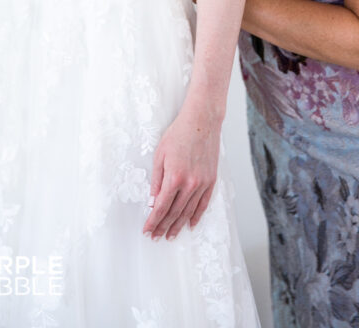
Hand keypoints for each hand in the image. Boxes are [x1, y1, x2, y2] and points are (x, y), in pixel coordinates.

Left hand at [142, 103, 220, 240]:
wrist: (202, 121)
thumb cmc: (178, 134)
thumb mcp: (159, 154)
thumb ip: (156, 180)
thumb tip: (152, 201)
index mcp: (174, 177)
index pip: (161, 207)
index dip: (153, 221)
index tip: (147, 230)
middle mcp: (189, 184)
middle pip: (174, 213)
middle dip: (163, 227)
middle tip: (156, 237)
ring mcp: (202, 183)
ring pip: (188, 212)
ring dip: (178, 226)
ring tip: (170, 235)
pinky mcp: (211, 180)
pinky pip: (203, 204)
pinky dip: (196, 216)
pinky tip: (190, 224)